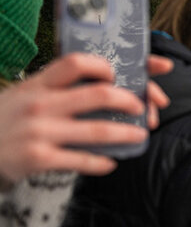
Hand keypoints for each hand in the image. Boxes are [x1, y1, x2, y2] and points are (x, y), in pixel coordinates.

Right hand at [0, 53, 170, 183]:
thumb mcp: (24, 95)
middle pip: (99, 95)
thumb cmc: (7, 120)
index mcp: (38, 84)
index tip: (118, 74)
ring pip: (99, 130)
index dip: (104, 67)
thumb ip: (54, 88)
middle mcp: (40, 104)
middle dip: (130, 100)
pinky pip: (82, 160)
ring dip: (127, 133)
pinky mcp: (39, 158)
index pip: (76, 63)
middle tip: (140, 106)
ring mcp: (40, 132)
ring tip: (139, 134)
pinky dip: (102, 162)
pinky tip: (110, 163)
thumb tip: (100, 86)